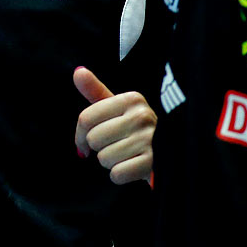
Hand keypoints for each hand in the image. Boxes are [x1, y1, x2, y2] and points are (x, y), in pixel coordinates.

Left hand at [73, 66, 154, 185]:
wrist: (169, 152)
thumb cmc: (135, 128)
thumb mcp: (117, 107)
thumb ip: (95, 91)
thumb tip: (77, 72)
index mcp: (131, 99)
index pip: (86, 118)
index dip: (79, 134)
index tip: (84, 141)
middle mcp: (142, 116)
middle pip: (93, 139)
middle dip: (99, 147)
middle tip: (115, 145)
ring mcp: (150, 140)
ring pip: (104, 158)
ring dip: (110, 162)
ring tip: (126, 154)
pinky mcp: (154, 164)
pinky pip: (117, 174)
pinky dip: (119, 175)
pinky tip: (131, 166)